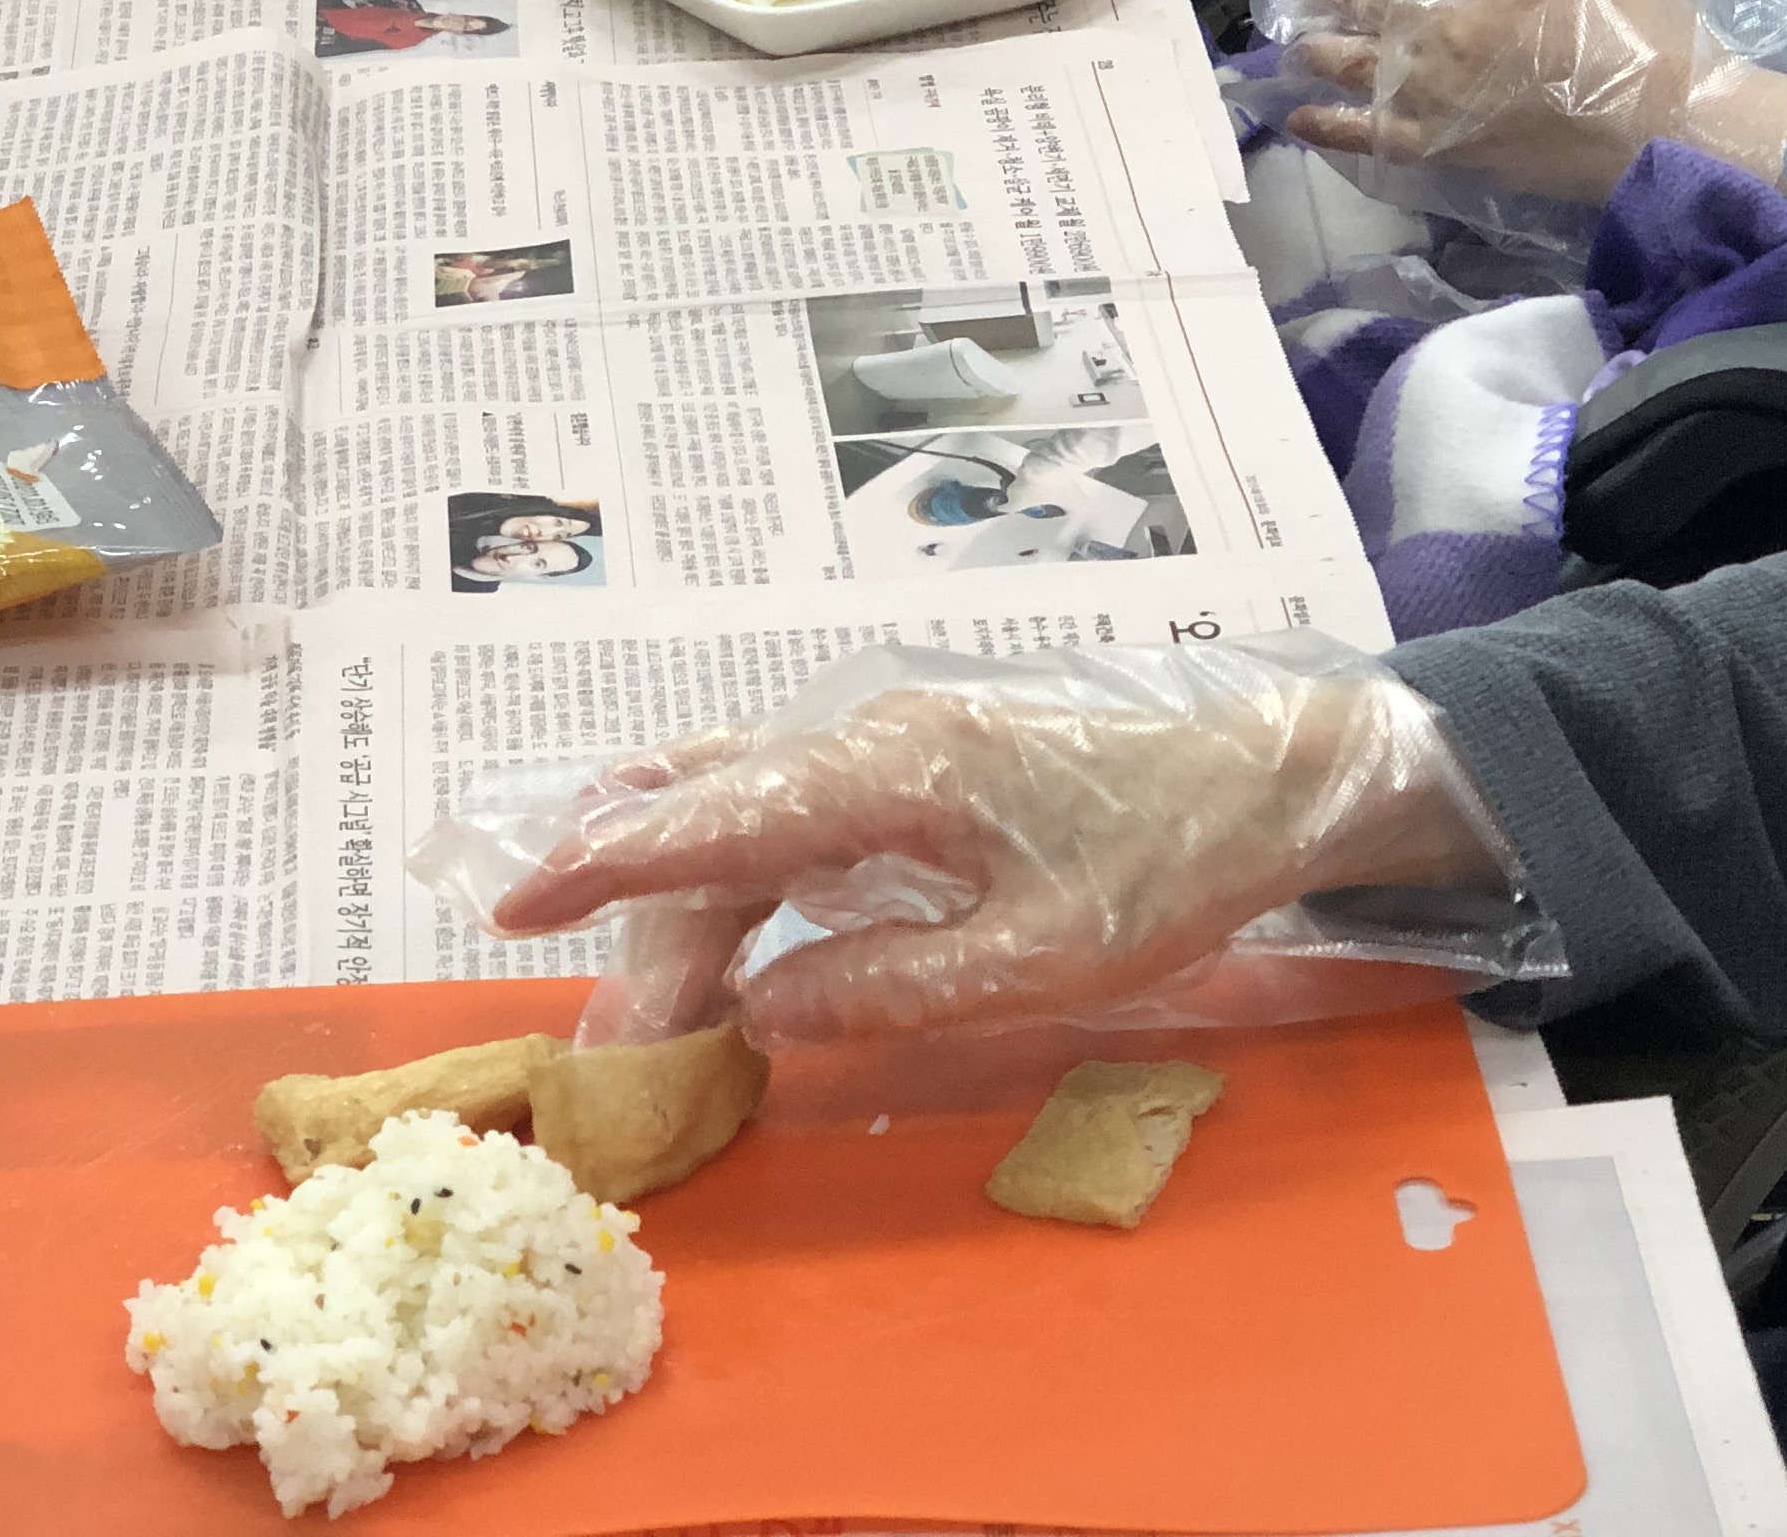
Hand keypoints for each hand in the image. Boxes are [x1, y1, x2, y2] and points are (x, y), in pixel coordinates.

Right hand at [490, 642, 1507, 1047]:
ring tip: (640, 1005)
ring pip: (744, 812)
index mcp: (894, 770)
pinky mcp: (917, 763)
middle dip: (644, 928)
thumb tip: (763, 1012)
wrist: (1271, 772)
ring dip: (684, 901)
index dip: (611, 863)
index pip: (718, 818)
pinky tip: (697, 898)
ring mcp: (892, 740)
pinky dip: (729, 859)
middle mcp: (872, 736)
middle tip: (612, 1048)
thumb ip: (895, 984)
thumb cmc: (1169, 862)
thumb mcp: (1044, 956)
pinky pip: (789, 803)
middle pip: (716, 827)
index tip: (515, 902)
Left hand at [1287, 0, 1786, 203]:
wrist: (1663, 125)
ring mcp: (1418, 89)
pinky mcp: (1430, 146)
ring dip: (1318, 44)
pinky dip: (1323, 125)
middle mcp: (1420, 24)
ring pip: (1340, 58)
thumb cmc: (1634, 25)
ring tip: (1308, 39)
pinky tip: (1299, 115)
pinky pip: (1359, 134)